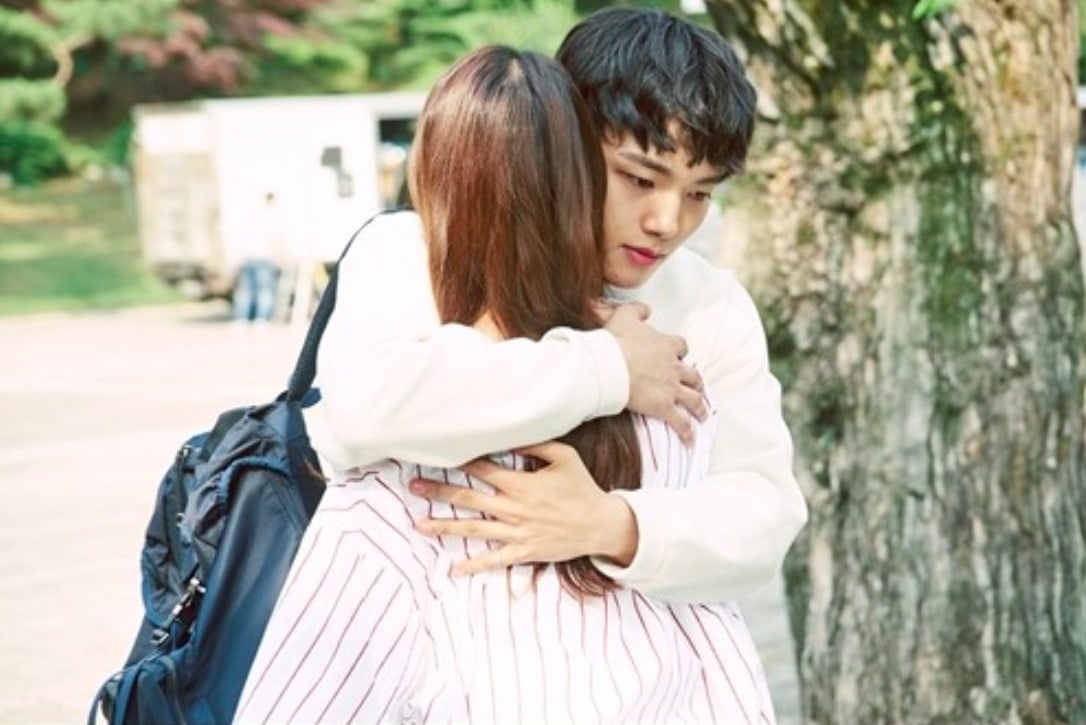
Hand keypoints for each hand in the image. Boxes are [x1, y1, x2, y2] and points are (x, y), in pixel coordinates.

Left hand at [409, 442, 637, 574]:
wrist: (600, 525)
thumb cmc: (582, 488)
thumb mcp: (565, 458)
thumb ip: (538, 445)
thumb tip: (512, 435)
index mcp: (521, 483)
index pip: (483, 469)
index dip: (460, 460)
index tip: (438, 454)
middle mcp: (514, 508)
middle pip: (468, 497)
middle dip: (439, 491)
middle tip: (414, 486)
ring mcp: (516, 531)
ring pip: (473, 528)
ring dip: (444, 526)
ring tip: (419, 525)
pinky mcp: (523, 551)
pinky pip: (495, 559)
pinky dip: (475, 565)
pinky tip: (455, 568)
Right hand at [600, 302, 706, 444]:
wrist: (609, 365)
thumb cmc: (614, 341)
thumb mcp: (624, 316)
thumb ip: (637, 309)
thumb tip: (646, 308)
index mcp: (665, 345)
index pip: (681, 347)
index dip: (680, 352)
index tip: (678, 356)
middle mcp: (673, 367)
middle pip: (693, 375)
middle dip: (696, 382)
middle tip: (697, 388)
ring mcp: (671, 388)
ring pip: (694, 399)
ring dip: (700, 408)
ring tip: (703, 415)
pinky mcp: (663, 407)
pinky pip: (680, 422)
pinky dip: (687, 432)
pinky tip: (690, 440)